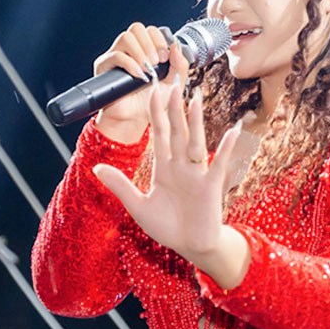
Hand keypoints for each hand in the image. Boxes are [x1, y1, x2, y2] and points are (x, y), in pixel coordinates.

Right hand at [92, 22, 170, 142]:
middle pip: (137, 28)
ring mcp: (116, 56)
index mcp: (146, 50)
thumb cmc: (153, 102)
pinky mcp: (105, 66)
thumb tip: (175, 45)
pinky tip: (138, 75)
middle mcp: (130, 50)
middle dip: (150, 43)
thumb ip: (180, 64)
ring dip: (140, 52)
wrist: (135, 119)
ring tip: (147, 69)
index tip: (165, 58)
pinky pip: (115, 55)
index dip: (159, 39)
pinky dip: (130, 63)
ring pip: (126, 37)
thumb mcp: (174, 83)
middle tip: (157, 62)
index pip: (150, 30)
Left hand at [92, 43, 243, 263]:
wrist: (191, 247)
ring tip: (195, 97)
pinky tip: (233, 130)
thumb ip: (120, 185)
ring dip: (195, 120)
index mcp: (164, 168)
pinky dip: (226, 148)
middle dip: (174, 108)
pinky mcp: (211, 186)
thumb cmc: (168, 227)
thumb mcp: (138, 206)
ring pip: (194, 141)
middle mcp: (180, 166)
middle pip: (176, 131)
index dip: (156, 114)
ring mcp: (197, 174)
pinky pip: (219, 163)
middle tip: (173, 81)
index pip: (159, 134)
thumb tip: (96, 167)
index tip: (153, 91)